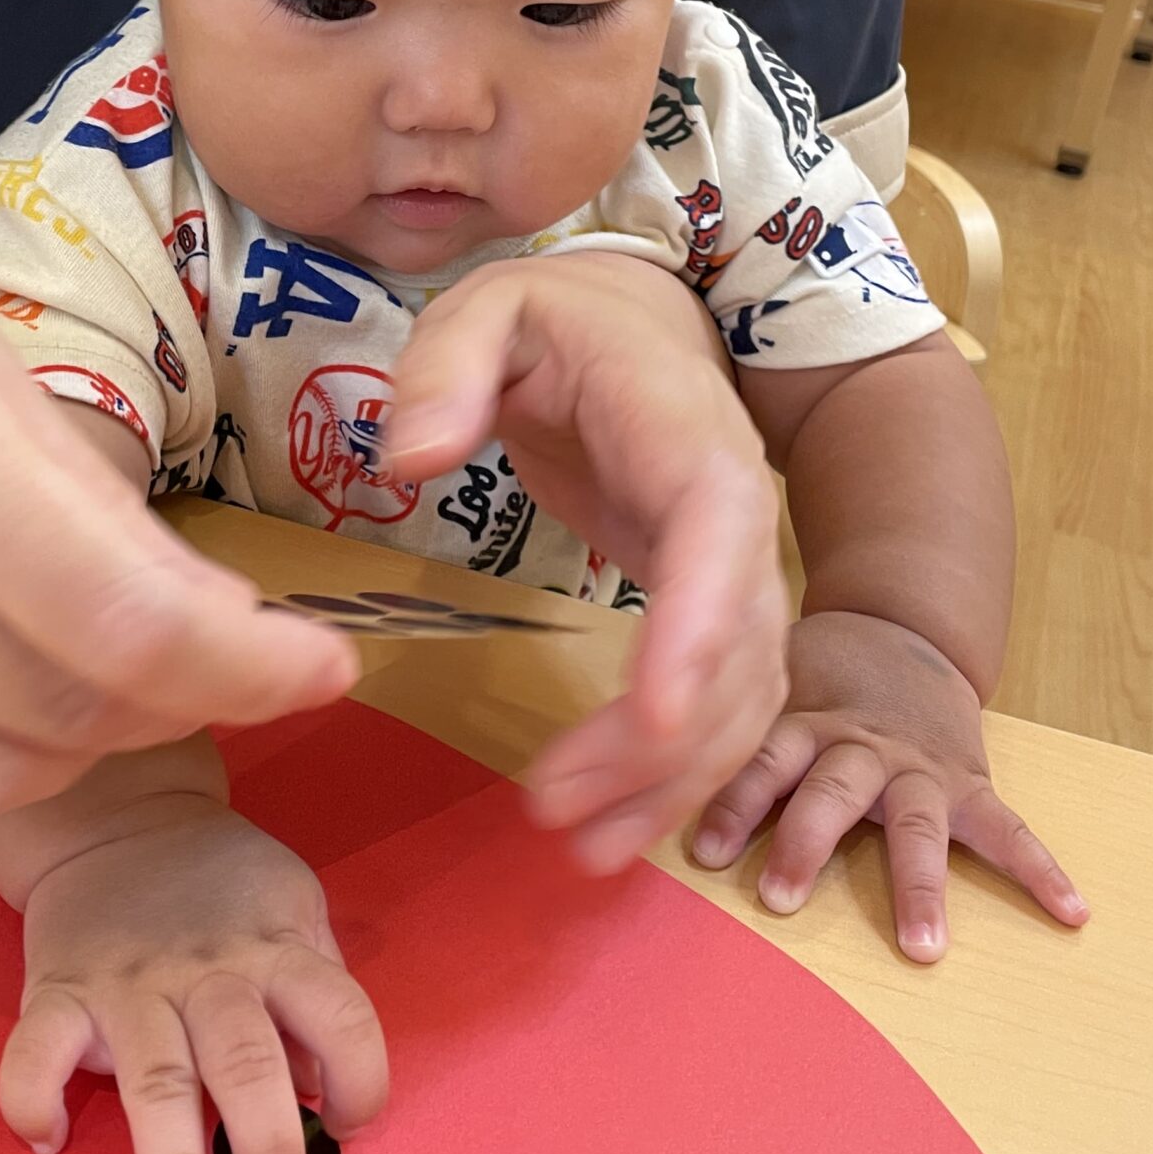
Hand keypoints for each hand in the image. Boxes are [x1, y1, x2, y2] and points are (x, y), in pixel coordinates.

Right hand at [0, 800, 385, 1153]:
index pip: (341, 1015)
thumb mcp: (291, 905)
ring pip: (155, 1082)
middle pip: (245, 1062)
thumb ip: (312, 982)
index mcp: (272, 949)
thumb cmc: (219, 883)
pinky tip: (49, 1139)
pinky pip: (36, 1051)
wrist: (118, 818)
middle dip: (267, 1148)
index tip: (351, 1124)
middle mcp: (204, 971)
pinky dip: (33, 1100)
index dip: (361, 1077)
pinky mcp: (59, 988)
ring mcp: (127, 983)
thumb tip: (320, 1086)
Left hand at [382, 253, 788, 875]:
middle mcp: (733, 506)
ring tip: (584, 847)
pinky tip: (619, 826)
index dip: (696, 625)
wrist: (637, 321)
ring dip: (672, 777)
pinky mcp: (709, 605)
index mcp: (682, 427)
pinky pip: (720, 701)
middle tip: (559, 810)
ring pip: (740, 689)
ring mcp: (732, 562)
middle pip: (734, 638)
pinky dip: (678, 771)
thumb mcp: (487, 305)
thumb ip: (445, 366)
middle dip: (661, 739)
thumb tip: (412, 458)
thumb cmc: (553, 318)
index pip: (716, 528)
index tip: (655, 715)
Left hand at [692, 610, 1087, 960]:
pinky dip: (1040, 871)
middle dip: (805, 844)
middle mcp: (857, 746)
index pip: (759, 761)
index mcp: (801, 723)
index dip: (731, 804)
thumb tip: (612, 784)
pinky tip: (1071, 912)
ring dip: (917, 884)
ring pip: (913, 823)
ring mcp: (916, 767)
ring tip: (922, 946)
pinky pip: (1007, 829)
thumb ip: (713, 735)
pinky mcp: (967, 782)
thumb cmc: (811, 682)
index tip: (703, 854)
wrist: (899, 636)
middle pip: (829, 791)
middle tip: (779, 899)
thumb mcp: (762, 692)